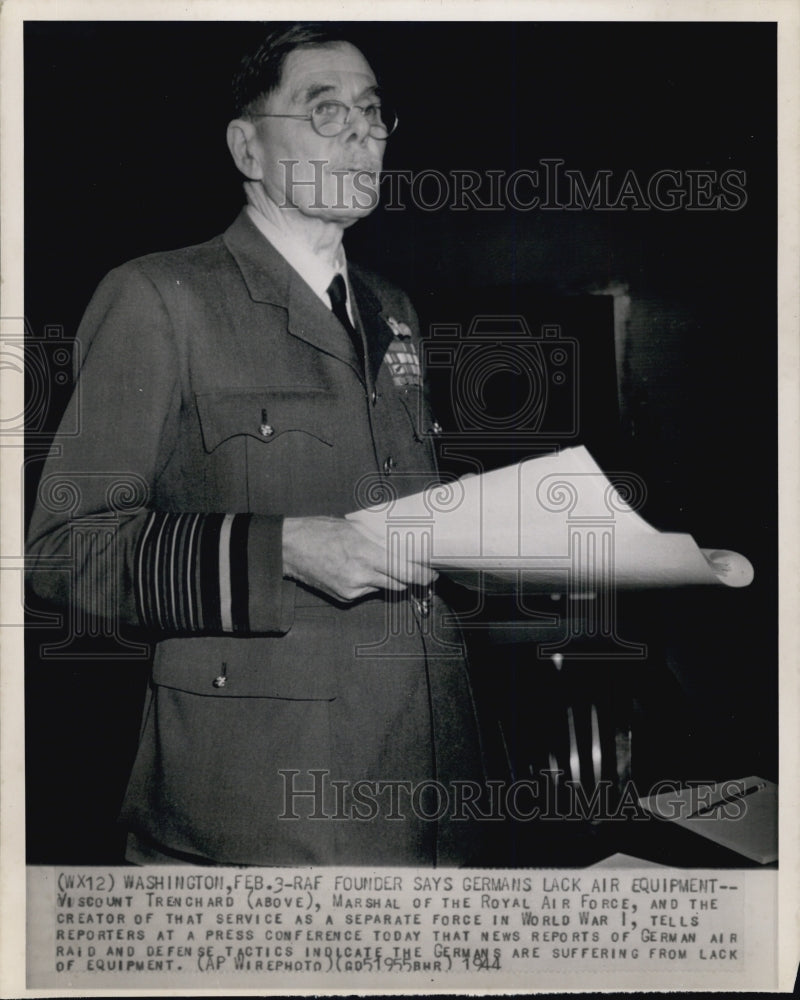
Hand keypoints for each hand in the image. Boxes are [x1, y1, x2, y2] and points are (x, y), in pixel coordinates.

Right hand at [282, 516, 436, 602]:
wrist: (289, 548)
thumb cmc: (320, 531)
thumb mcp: (354, 528)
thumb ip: (379, 539)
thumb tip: (403, 545)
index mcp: (366, 553)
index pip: (405, 571)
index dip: (423, 575)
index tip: (432, 575)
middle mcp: (361, 574)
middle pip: (399, 583)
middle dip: (409, 578)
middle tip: (417, 571)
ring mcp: (352, 589)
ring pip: (384, 587)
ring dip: (387, 578)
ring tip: (374, 563)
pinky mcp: (344, 597)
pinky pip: (367, 592)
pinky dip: (368, 583)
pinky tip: (356, 570)